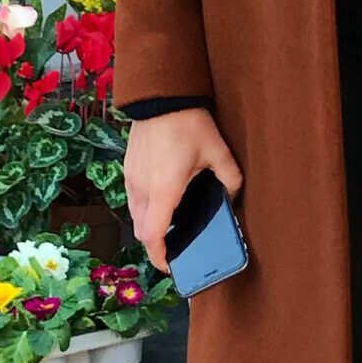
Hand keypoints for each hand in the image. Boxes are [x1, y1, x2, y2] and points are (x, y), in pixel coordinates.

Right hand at [125, 110, 242, 273]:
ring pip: (135, 216)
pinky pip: (133, 199)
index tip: (170, 266)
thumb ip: (230, 178)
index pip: (154, 235)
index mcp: (164, 190)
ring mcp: (132, 178)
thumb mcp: (218, 151)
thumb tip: (233, 196)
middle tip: (175, 249)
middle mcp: (143, 189)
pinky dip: (144, 210)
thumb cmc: (188, 123)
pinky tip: (162, 203)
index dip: (160, 256)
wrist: (161, 97)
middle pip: (142, 230)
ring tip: (170, 228)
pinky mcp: (128, 168)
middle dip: (156, 245)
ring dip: (149, 227)